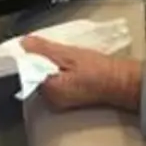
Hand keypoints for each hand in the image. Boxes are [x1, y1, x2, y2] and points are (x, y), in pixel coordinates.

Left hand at [21, 36, 143, 111]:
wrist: (120, 82)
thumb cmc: (99, 70)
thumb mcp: (69, 54)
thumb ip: (44, 49)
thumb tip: (25, 43)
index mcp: (50, 89)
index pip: (27, 71)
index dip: (29, 56)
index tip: (33, 46)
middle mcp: (51, 100)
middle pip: (35, 75)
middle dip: (40, 60)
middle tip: (54, 50)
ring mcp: (59, 102)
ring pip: (45, 78)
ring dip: (50, 66)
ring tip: (64, 57)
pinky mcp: (66, 99)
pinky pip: (54, 82)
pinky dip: (58, 72)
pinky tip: (68, 66)